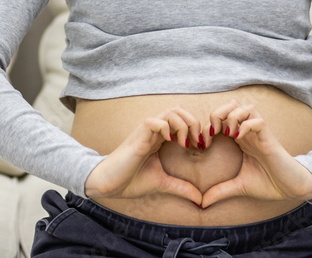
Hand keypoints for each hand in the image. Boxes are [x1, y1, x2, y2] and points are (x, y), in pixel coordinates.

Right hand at [84, 106, 203, 205]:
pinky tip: (170, 142)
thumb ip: (181, 187)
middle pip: (178, 110)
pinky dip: (166, 127)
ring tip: (184, 143)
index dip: (196, 129)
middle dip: (193, 123)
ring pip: (169, 111)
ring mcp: (146, 132)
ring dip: (183, 125)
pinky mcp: (138, 137)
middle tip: (197, 143)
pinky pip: (153, 121)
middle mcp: (154, 131)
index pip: (182, 119)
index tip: (202, 147)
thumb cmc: (131, 180)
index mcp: (160, 137)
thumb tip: (201, 200)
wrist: (110, 184)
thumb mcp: (163, 183)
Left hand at [199, 100, 311, 208]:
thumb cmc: (269, 183)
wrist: (292, 188)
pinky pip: (258, 120)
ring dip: (231, 116)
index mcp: (240, 138)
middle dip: (217, 113)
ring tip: (227, 133)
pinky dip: (246, 124)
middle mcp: (248, 131)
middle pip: (231, 104)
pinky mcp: (269, 138)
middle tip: (212, 133)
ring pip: (244, 106)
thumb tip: (201, 203)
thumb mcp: (239, 187)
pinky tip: (239, 137)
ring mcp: (259, 133)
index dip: (207, 125)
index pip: (221, 116)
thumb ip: (220, 191)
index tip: (201, 144)